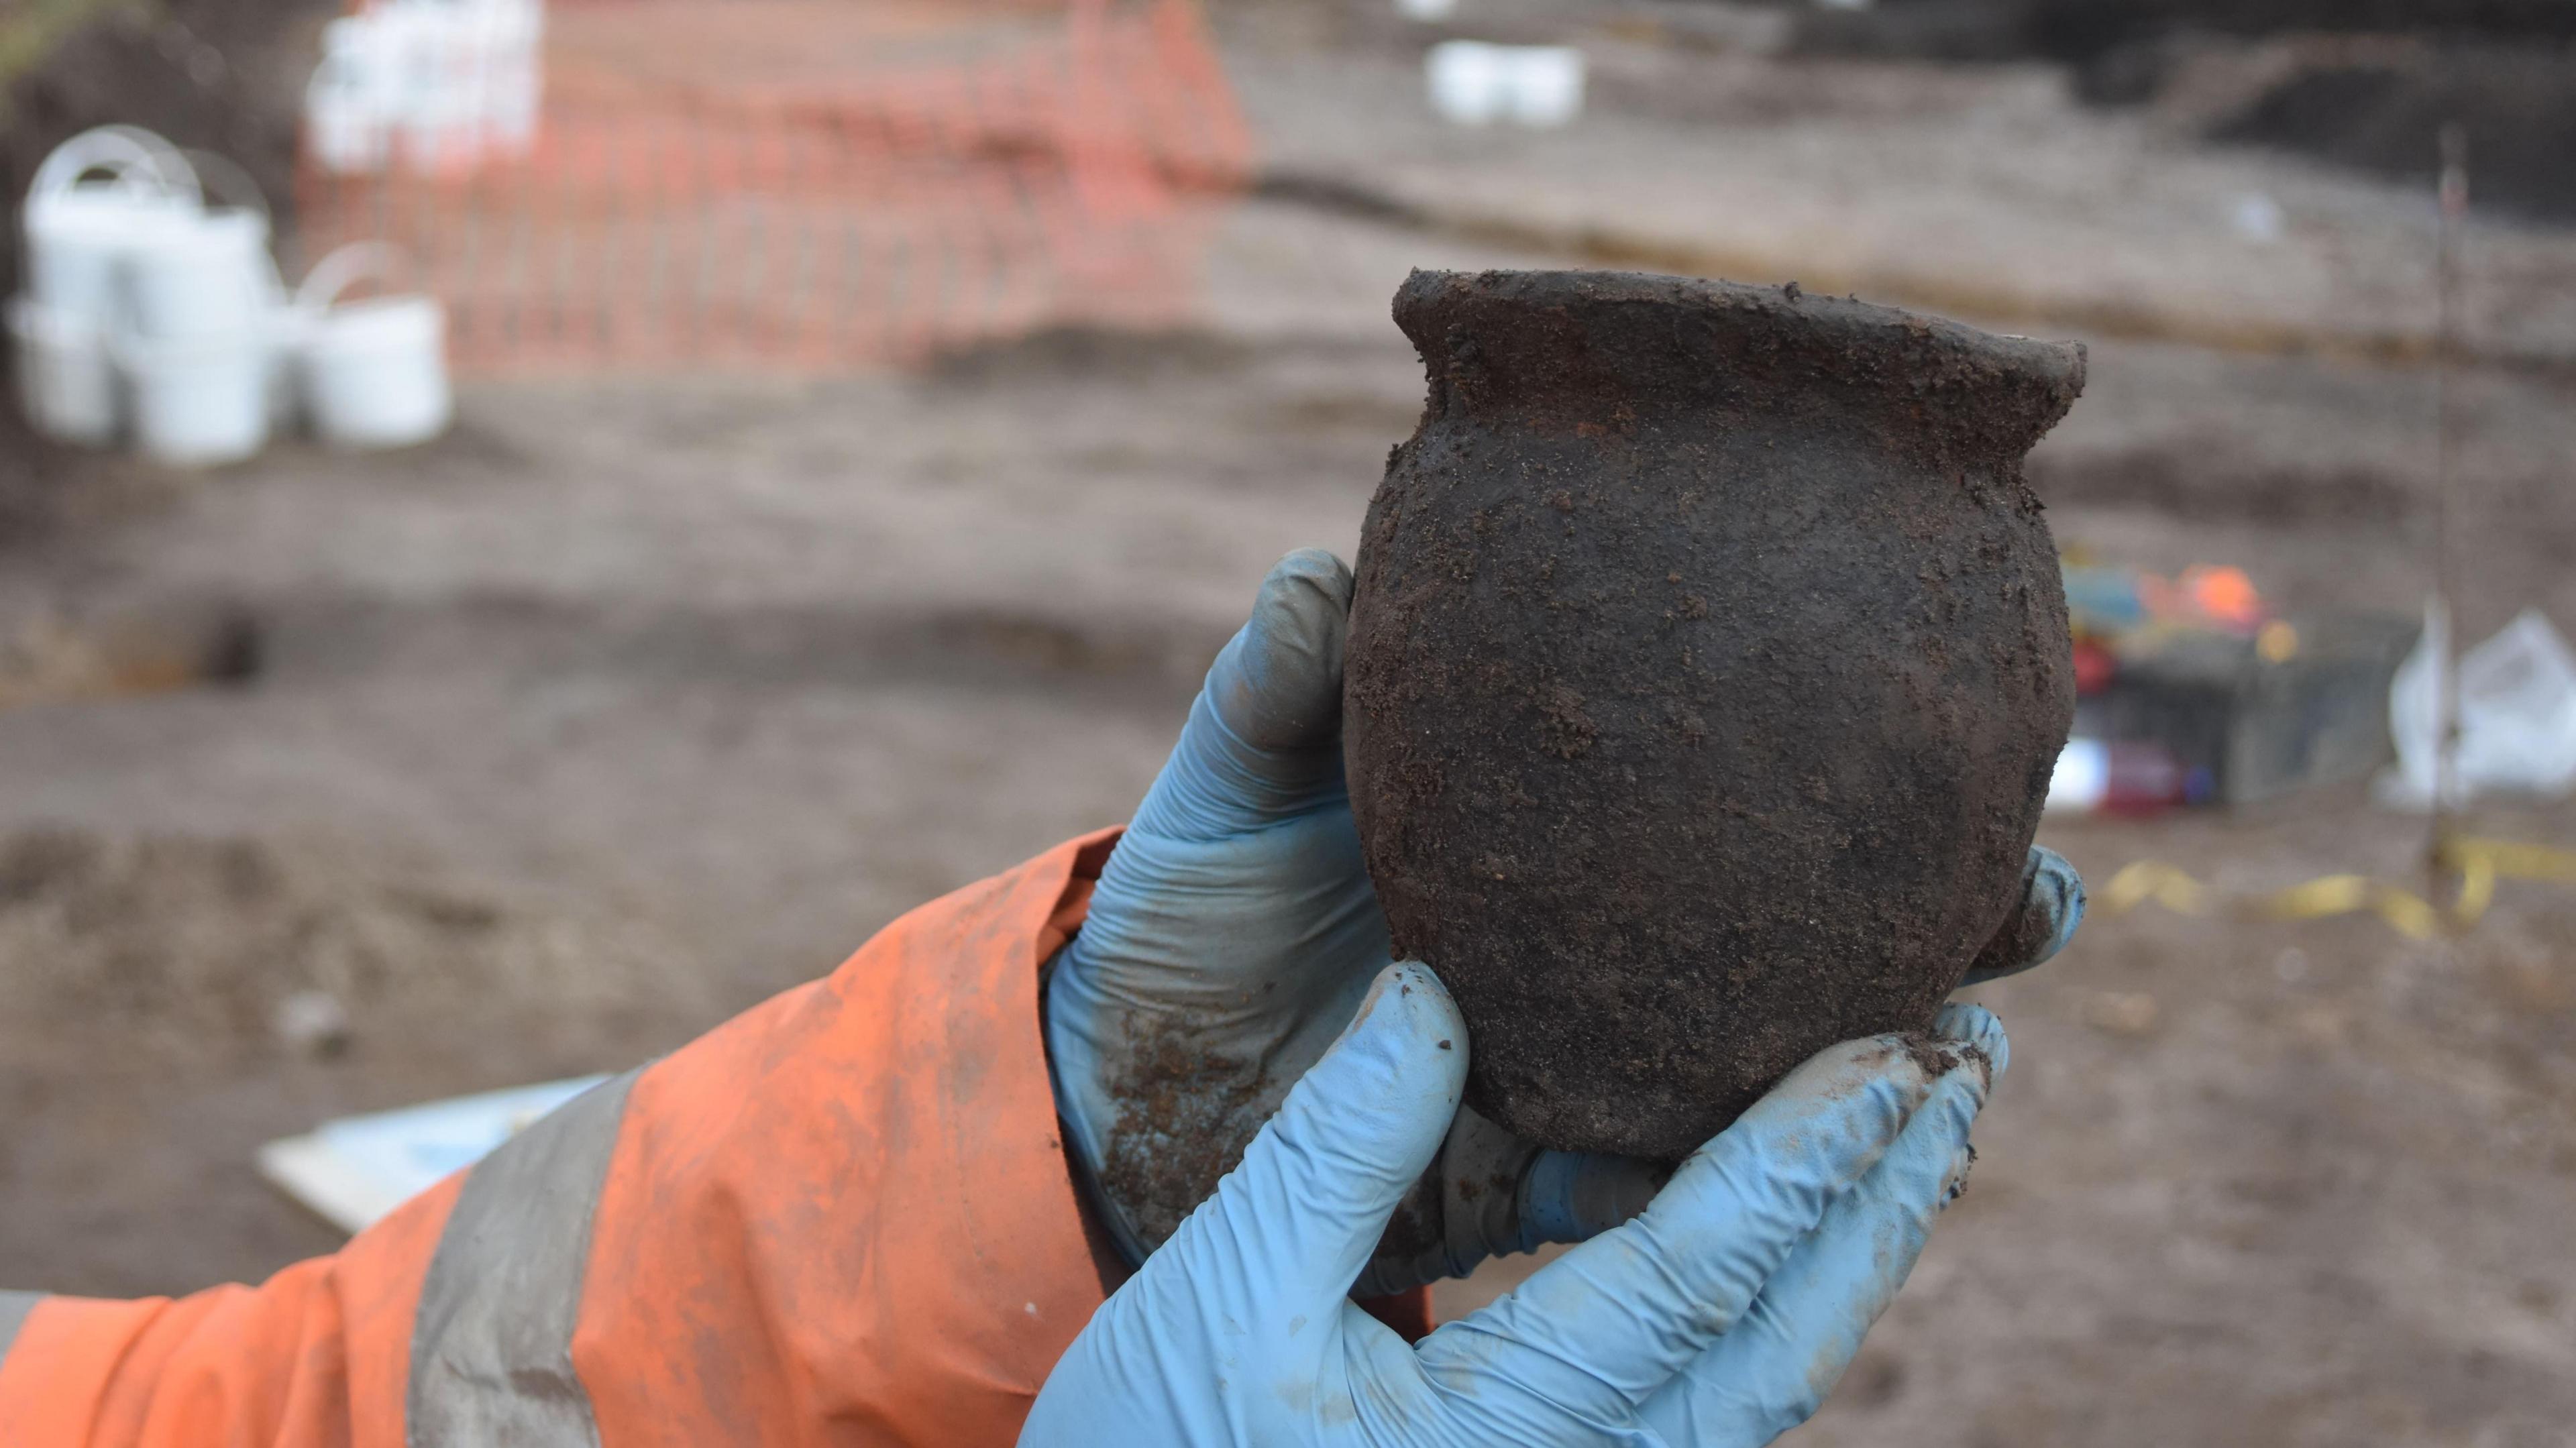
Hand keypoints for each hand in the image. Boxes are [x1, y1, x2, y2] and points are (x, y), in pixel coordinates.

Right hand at [1022, 963, 2007, 1447]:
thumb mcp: (1217, 1290)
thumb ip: (1337, 1145)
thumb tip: (1436, 989)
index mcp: (1500, 1441)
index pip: (1695, 1276)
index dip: (1807, 1154)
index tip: (1901, 1045)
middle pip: (1783, 1344)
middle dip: (1885, 1202)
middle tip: (1966, 1057)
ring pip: (1764, 1378)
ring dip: (1848, 1244)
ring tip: (1911, 1111)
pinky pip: (1704, 1390)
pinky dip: (1764, 1287)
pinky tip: (1780, 1198)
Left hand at [1045, 549, 2082, 1286]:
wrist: (1119, 1087)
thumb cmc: (1183, 910)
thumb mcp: (1227, 787)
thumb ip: (1279, 689)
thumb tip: (1331, 566)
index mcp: (1558, 836)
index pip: (1743, 790)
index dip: (1866, 769)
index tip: (1980, 728)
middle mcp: (1599, 949)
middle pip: (1806, 929)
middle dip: (1941, 919)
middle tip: (2039, 897)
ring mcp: (1581, 1064)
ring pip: (1766, 1065)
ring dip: (1875, 1058)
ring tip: (1969, 1041)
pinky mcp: (1531, 1173)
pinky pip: (1649, 1183)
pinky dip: (1722, 1181)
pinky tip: (1801, 1172)